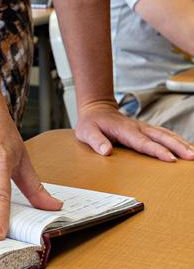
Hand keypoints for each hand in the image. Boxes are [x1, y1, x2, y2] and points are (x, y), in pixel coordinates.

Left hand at [74, 99, 193, 160]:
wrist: (96, 110)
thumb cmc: (91, 123)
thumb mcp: (86, 132)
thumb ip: (95, 141)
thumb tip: (106, 151)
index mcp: (124, 130)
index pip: (143, 142)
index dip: (157, 150)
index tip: (171, 158)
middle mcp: (138, 127)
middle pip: (160, 137)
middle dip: (177, 147)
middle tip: (191, 157)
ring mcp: (144, 127)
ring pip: (166, 134)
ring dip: (181, 143)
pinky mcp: (147, 129)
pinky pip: (165, 134)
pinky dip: (178, 140)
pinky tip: (188, 147)